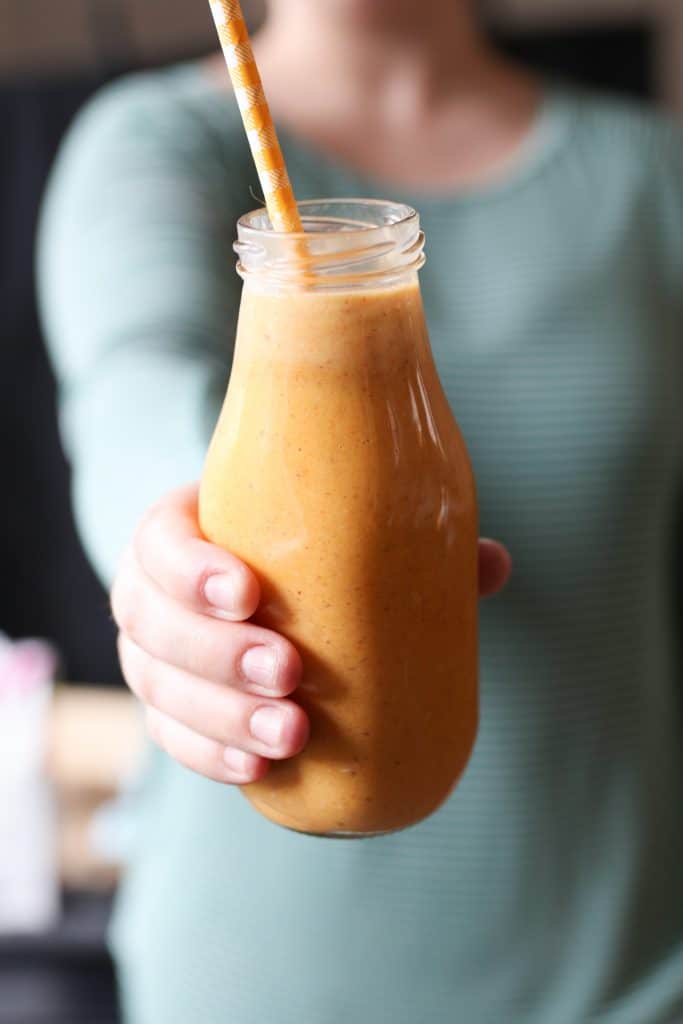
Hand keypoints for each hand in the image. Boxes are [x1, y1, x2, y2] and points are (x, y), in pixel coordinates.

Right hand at [112, 484, 510, 784]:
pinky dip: (210, 754)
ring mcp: (152, 658)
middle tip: (288, 670)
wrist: (249, 586)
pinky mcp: (168, 709)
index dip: (190, 569)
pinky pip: (172, 737)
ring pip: (160, 689)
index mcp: (179, 535)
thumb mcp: (329, 530)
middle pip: (155, 626)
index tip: (249, 591)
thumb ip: (404, 543)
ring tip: (291, 733)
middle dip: (216, 654)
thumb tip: (492, 564)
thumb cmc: (290, 548)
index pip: (159, 544)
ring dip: (220, 716)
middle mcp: (151, 597)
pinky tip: (259, 768)